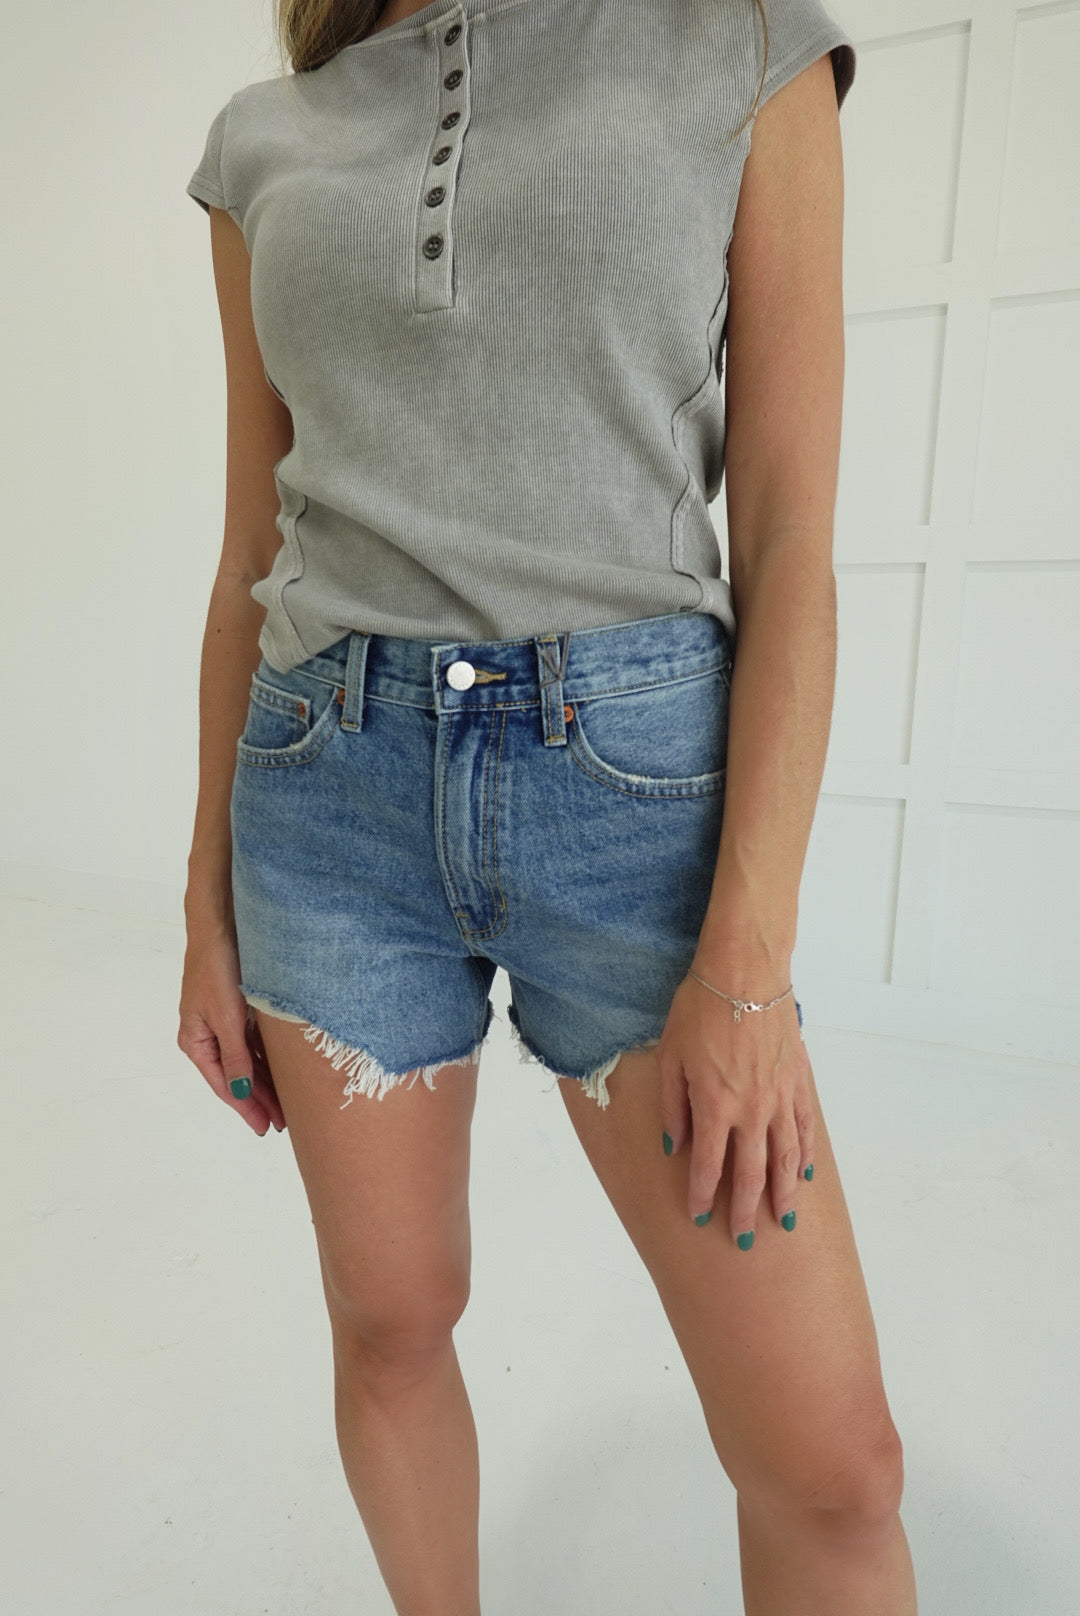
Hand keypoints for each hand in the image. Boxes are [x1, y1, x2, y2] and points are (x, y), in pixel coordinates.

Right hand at [177, 926, 285, 1135]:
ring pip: (248, 1060)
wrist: (221, 925)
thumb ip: (235, 1057)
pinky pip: (254, 1042)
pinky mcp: (237, 1009)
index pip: (224, 1085)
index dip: (246, 1108)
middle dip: (259, 1099)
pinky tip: (285, 1071)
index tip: (266, 1127)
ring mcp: (223, 1022)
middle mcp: (207, 1035)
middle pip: (237, 1076)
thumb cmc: (217, 968)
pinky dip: (268, 1058)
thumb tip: (239, 1094)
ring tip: (288, 1104)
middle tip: (284, 1122)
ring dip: (266, 1081)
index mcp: (195, 1041)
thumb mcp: (227, 1018)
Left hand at [656, 971, 812, 1246]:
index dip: (703, 1195)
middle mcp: (750, 1110)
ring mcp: (779, 1098)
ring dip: (782, 1194)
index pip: (708, 1165)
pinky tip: (802, 1175)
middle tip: (744, 1240)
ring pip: (785, 1159)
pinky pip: (804, 1129)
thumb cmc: (699, 1008)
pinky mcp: (798, 1082)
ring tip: (783, 1222)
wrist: (745, 972)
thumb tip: (673, 1146)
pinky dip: (804, 1155)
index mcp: (714, 1105)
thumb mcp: (670, 1056)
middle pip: (751, 1173)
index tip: (699, 1218)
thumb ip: (672, 1106)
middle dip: (745, 1211)